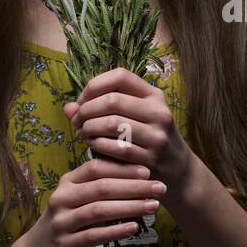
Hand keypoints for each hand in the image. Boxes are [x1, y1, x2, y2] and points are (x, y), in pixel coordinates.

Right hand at [14, 156, 164, 246]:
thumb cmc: (66, 224)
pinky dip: (116, 230)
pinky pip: (94, 235)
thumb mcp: (76, 201)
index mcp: (67, 183)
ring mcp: (61, 222)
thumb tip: (137, 176)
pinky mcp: (65, 244)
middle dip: (134, 186)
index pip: (96, 167)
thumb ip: (98, 188)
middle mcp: (62, 199)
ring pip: (100, 210)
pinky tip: (135, 227)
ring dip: (131, 206)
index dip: (123, 167)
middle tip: (160, 188)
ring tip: (154, 206)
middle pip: (102, 187)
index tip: (149, 170)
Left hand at [63, 67, 193, 191]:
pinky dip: (98, 145)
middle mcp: (159, 112)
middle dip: (87, 110)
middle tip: (77, 122)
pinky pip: (115, 148)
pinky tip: (93, 147)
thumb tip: (68, 108)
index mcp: (154, 95)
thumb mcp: (133, 117)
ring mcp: (157, 136)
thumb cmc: (147, 139)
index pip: (120, 76)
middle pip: (112, 100)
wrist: (179, 170)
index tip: (82, 101)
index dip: (95, 85)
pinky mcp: (151, 159)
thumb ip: (100, 109)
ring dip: (89, 129)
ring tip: (83, 134)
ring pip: (112, 124)